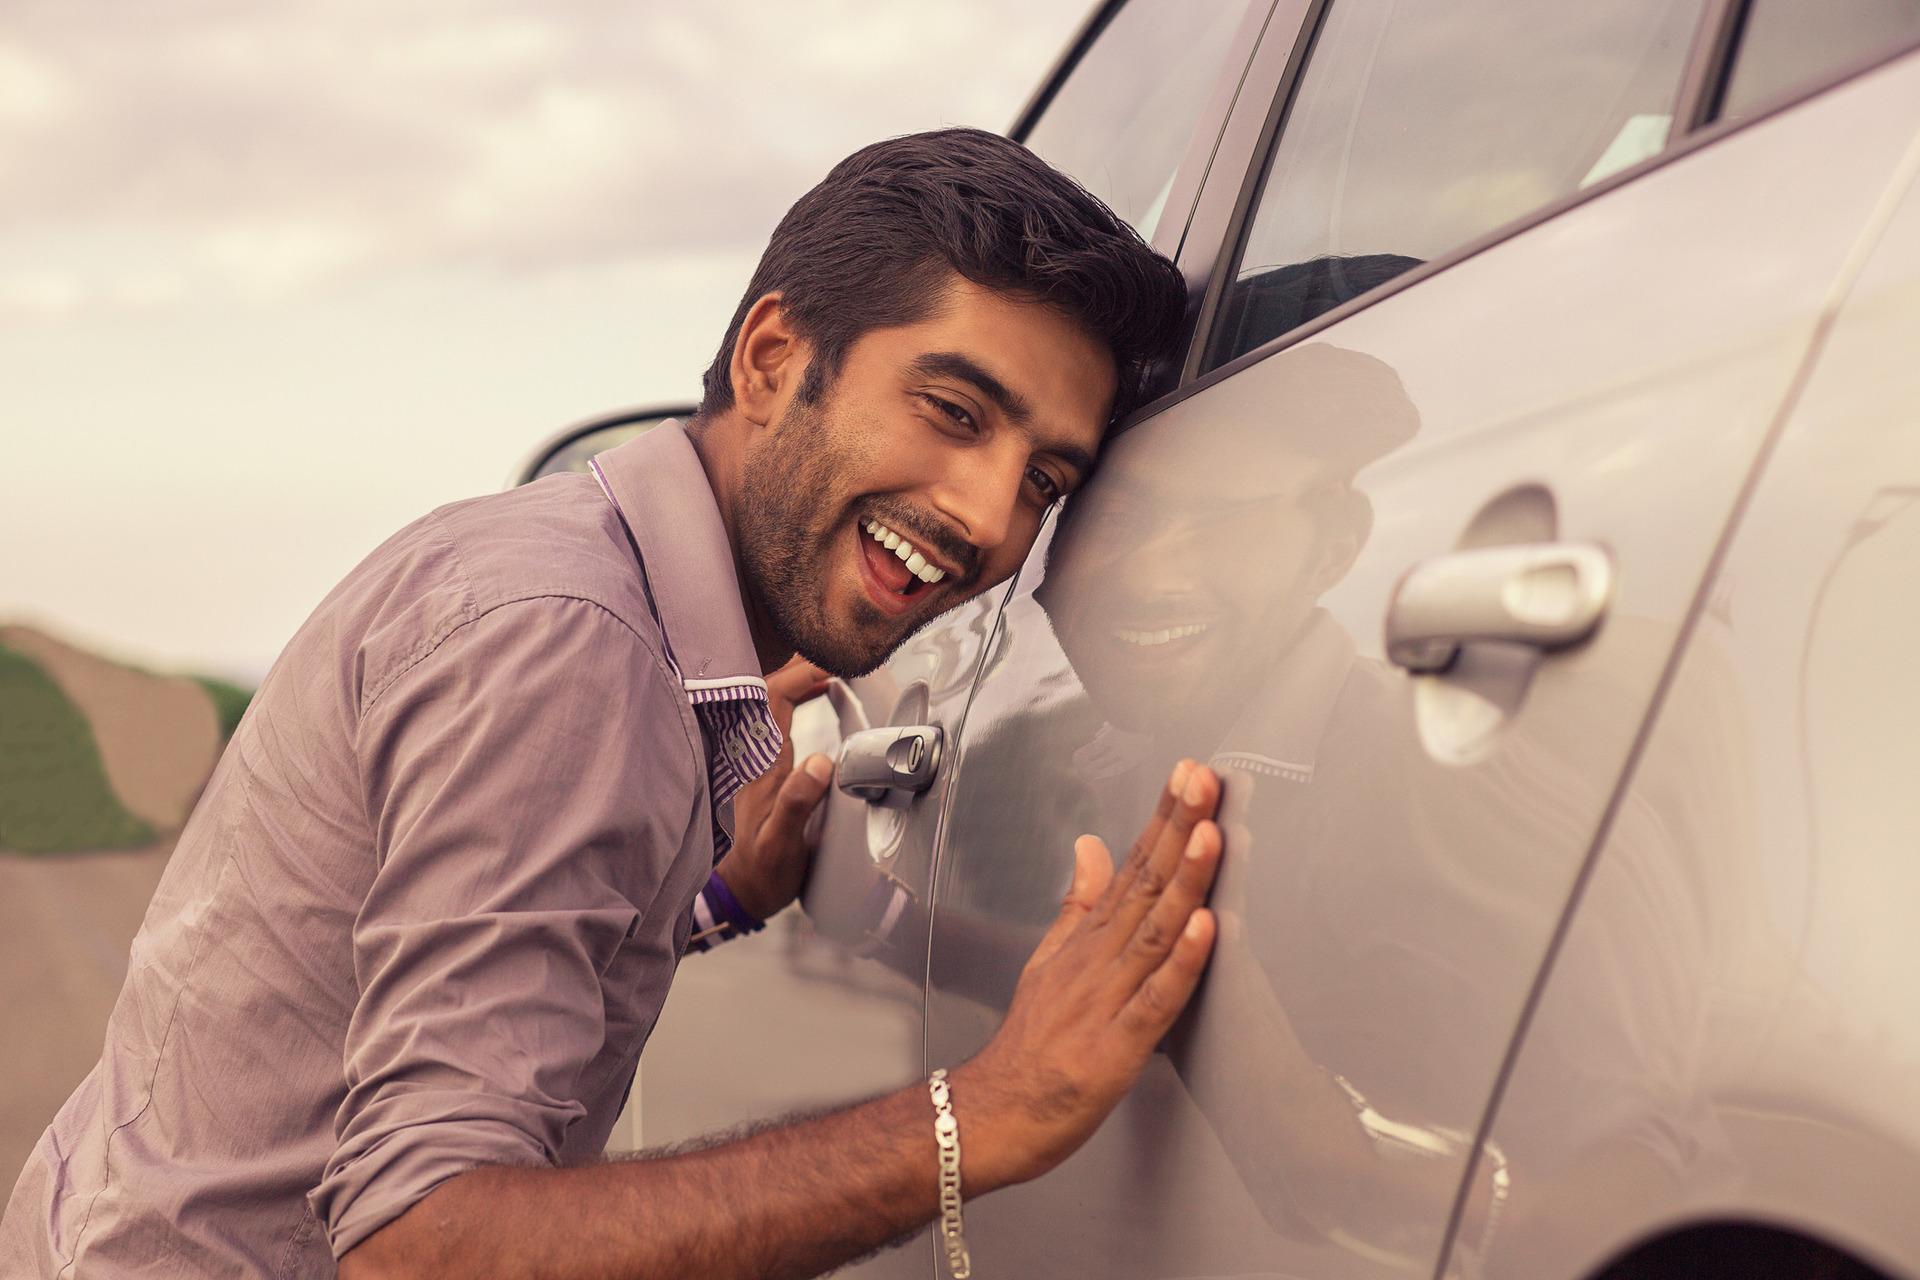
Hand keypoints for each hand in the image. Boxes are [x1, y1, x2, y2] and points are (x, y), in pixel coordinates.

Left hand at [713, 656, 832, 921]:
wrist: (737, 893)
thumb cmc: (761, 871)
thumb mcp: (783, 843)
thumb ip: (799, 803)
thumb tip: (823, 762)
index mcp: (762, 763)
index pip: (774, 696)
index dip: (802, 671)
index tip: (834, 662)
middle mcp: (755, 753)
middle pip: (770, 688)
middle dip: (800, 663)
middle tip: (835, 650)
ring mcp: (756, 758)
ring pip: (770, 700)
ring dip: (798, 677)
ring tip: (830, 663)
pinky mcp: (761, 767)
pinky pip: (776, 717)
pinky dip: (796, 697)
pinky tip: (815, 697)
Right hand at [953, 759, 1223, 1191]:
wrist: (995, 1113)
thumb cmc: (1029, 1044)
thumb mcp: (1049, 959)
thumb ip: (1079, 902)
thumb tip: (1092, 846)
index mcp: (1088, 938)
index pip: (1132, 864)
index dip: (1163, 818)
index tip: (1188, 775)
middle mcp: (1098, 959)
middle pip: (1145, 883)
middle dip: (1178, 827)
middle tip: (1203, 780)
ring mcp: (1107, 999)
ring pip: (1153, 929)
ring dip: (1184, 879)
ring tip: (1209, 833)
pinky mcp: (1117, 1045)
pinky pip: (1155, 998)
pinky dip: (1180, 961)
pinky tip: (1203, 929)